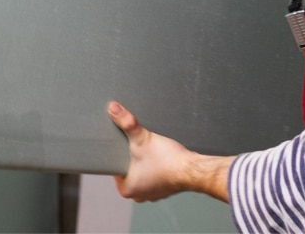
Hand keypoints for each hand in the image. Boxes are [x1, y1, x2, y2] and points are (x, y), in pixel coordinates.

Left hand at [108, 101, 231, 202]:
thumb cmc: (167, 159)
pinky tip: (159, 156)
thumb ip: (126, 123)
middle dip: (132, 156)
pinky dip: (156, 166)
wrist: (192, 169)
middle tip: (137, 143)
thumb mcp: (142, 139)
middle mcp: (138, 196)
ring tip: (149, 148)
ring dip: (144, 161)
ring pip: (142, 172)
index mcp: (126, 189)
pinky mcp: (164, 189)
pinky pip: (154, 174)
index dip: (118, 152)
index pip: (115, 167)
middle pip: (128, 169)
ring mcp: (152, 194)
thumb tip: (112, 108)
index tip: (123, 142)